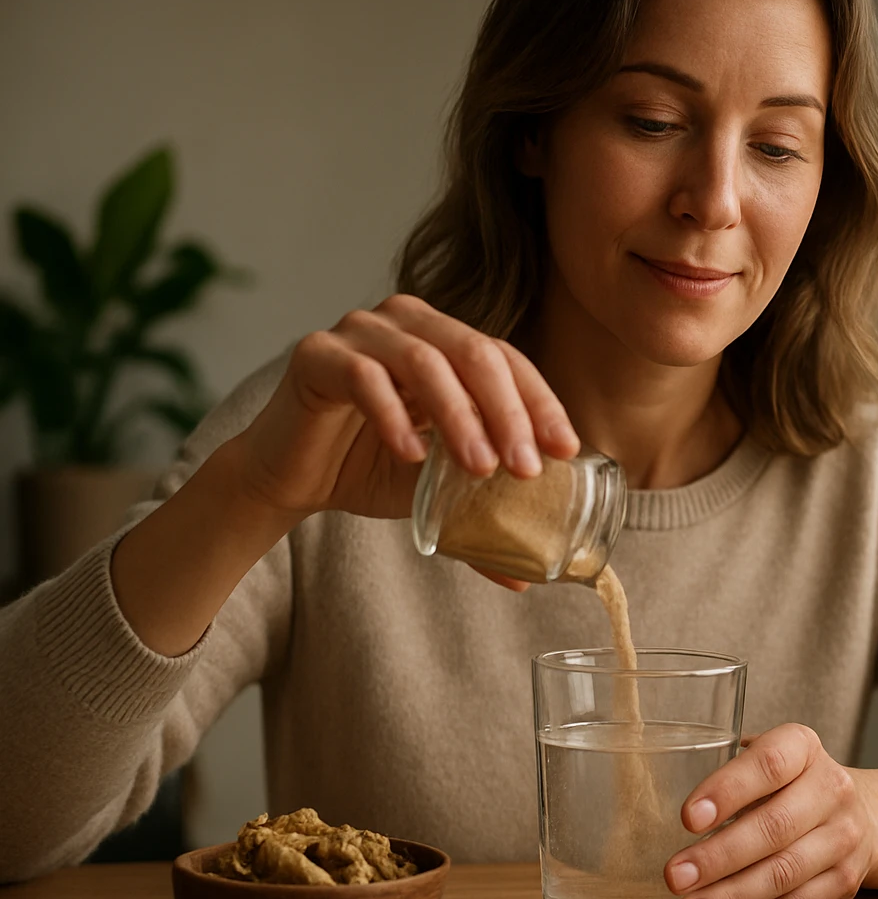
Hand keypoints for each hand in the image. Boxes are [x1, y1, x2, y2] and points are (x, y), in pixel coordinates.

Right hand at [234, 294, 579, 537]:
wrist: (292, 478)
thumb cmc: (372, 468)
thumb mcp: (440, 489)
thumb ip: (483, 515)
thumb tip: (529, 577)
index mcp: (447, 339)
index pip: (508, 360)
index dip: (540, 402)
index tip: (565, 450)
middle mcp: (408, 322)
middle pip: (475, 352)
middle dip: (508, 413)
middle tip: (525, 468)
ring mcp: (360, 331)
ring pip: (425, 362)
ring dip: (459, 417)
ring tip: (479, 468)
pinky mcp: (317, 355)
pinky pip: (364, 377)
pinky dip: (394, 417)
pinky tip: (412, 456)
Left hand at [664, 723, 877, 898]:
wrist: (864, 813)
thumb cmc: (790, 784)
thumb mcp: (766, 760)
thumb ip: (726, 775)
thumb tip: (657, 813)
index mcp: (804, 748)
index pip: (770, 764)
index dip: (728, 790)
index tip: (687, 818)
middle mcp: (832, 789)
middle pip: (775, 827)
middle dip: (719, 857)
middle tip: (674, 876)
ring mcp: (843, 838)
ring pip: (784, 874)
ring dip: (731, 897)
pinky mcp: (844, 881)